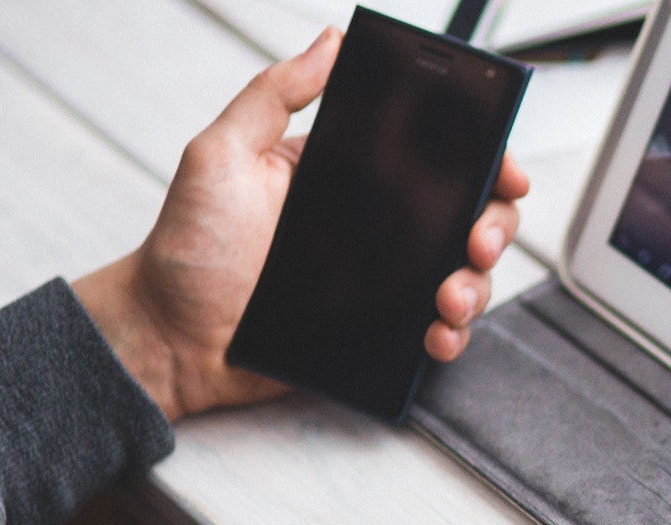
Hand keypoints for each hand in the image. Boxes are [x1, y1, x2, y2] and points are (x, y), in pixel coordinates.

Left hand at [72, 27, 528, 421]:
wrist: (168, 337)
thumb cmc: (186, 248)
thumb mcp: (220, 154)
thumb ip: (273, 94)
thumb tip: (329, 41)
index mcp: (353, 178)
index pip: (438, 159)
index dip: (486, 162)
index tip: (503, 171)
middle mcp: (378, 228)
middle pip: (472, 217)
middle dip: (495, 227)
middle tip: (475, 242)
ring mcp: (384, 281)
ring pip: (466, 276)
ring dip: (476, 286)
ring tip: (447, 298)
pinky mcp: (379, 331)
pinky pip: (438, 330)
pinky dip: (452, 335)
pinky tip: (436, 334)